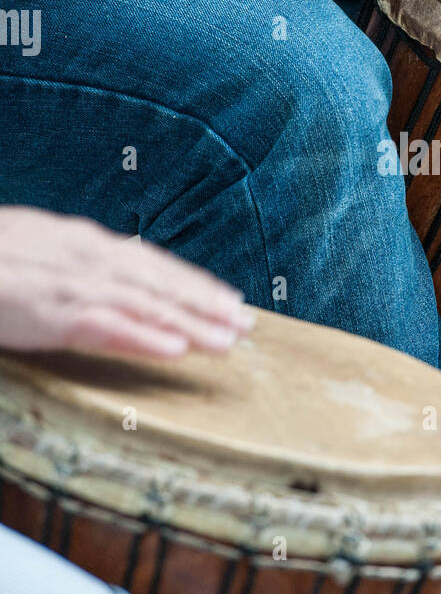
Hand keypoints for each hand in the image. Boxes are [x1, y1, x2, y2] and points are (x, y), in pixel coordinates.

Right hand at [0, 207, 251, 357]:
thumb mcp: (38, 256)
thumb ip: (76, 270)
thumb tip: (112, 284)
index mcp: (83, 244)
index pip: (151, 264)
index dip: (193, 284)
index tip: (231, 302)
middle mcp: (85, 257)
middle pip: (158, 283)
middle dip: (205, 305)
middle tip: (248, 326)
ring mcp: (67, 281)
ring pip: (143, 304)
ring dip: (189, 322)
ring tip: (227, 342)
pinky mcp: (45, 309)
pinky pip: (102, 324)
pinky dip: (141, 336)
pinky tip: (173, 349)